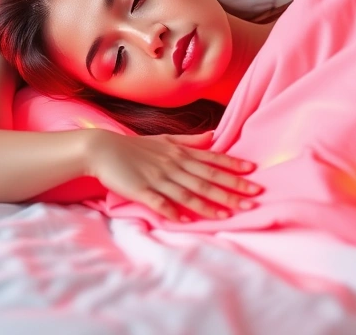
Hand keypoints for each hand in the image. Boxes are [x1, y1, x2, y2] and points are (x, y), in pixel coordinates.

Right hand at [85, 130, 262, 221]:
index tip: (253, 172)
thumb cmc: (134, 146)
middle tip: (253, 198)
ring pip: (188, 193)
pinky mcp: (141, 190)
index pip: (212, 159)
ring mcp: (157, 178)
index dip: (233, 166)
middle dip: (231, 189)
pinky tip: (187, 220)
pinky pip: (160, 202)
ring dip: (210, 204)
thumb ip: (190, 140)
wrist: (101, 149)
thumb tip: (213, 135)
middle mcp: (172, 165)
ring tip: (230, 214)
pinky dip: (174, 211)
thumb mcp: (164, 140)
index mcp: (179, 153)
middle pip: (207, 178)